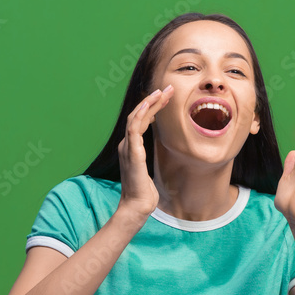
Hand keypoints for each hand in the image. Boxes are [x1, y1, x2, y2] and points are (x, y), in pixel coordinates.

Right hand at [117, 85, 172, 221]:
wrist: (137, 206)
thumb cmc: (144, 191)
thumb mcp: (148, 169)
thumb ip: (149, 157)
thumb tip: (158, 150)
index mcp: (131, 147)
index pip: (141, 121)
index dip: (153, 107)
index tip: (166, 98)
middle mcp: (126, 144)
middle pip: (138, 115)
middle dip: (153, 100)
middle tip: (168, 89)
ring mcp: (127, 147)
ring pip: (136, 118)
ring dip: (149, 103)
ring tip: (162, 92)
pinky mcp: (132, 153)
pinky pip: (134, 129)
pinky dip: (140, 115)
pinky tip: (148, 105)